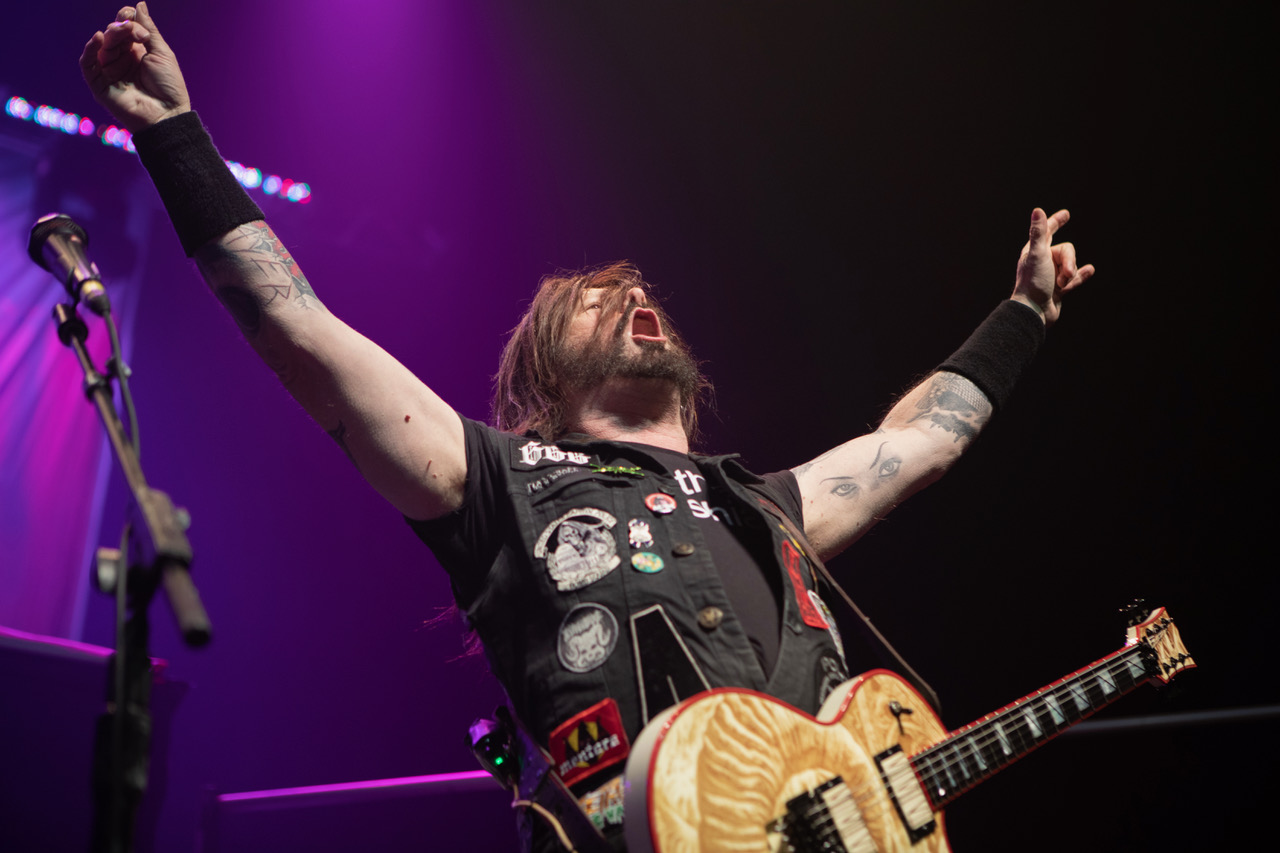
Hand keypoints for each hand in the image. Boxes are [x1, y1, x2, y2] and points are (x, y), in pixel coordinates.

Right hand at [80, 3, 189, 133]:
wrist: (168, 115)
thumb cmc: (169, 86)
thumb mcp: (161, 53)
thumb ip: (148, 30)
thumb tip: (139, 4)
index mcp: (136, 52)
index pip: (123, 28)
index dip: (125, 18)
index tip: (131, 14)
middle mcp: (121, 60)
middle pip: (113, 35)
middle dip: (122, 28)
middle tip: (137, 32)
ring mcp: (109, 72)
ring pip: (102, 46)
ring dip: (112, 35)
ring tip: (124, 32)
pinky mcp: (100, 85)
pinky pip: (87, 64)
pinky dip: (90, 50)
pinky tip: (98, 38)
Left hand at [1011, 208, 1094, 326]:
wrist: (1034, 311)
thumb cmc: (1033, 282)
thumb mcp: (1037, 254)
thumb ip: (1039, 233)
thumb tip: (1038, 210)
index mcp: (1035, 252)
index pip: (1047, 231)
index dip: (1056, 221)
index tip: (1066, 214)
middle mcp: (1043, 261)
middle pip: (1067, 250)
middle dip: (1070, 261)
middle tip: (1064, 275)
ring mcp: (1051, 275)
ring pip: (1072, 264)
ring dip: (1071, 274)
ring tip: (1062, 285)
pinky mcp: (1059, 288)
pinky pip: (1075, 278)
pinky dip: (1081, 275)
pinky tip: (1090, 269)